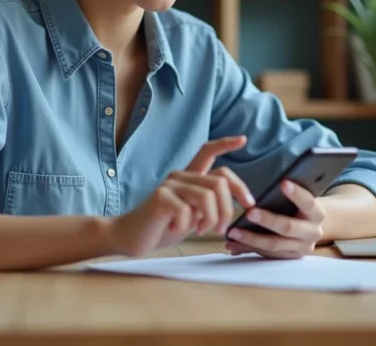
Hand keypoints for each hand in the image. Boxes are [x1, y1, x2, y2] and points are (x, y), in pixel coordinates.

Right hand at [110, 136, 255, 256]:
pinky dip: (187, 225)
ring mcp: (170, 184)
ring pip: (208, 196)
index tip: (242, 140)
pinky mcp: (160, 197)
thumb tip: (236, 204)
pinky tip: (176, 228)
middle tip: (222, 229)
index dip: (225, 144)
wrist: (132, 237)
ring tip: (203, 231)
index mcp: (189, 178)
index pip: (207, 152)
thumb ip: (209, 206)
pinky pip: (187, 211)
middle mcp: (180, 175)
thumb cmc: (164, 226)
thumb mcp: (193, 215)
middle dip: (228, 209)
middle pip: (220, 182)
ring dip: (211, 219)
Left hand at [225, 180, 324, 258]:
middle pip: (289, 227)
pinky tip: (233, 244)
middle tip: (250, 212)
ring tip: (233, 232)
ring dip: (251, 239)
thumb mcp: (300, 200)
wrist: (310, 227)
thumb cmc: (299, 207)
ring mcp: (301, 248)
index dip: (297, 194)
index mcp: (317, 214)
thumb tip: (277, 183)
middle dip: (268, 220)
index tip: (283, 183)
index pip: (308, 203)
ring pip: (274, 245)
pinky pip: (266, 255)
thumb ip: (288, 194)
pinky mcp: (289, 259)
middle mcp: (313, 233)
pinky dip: (248, 248)